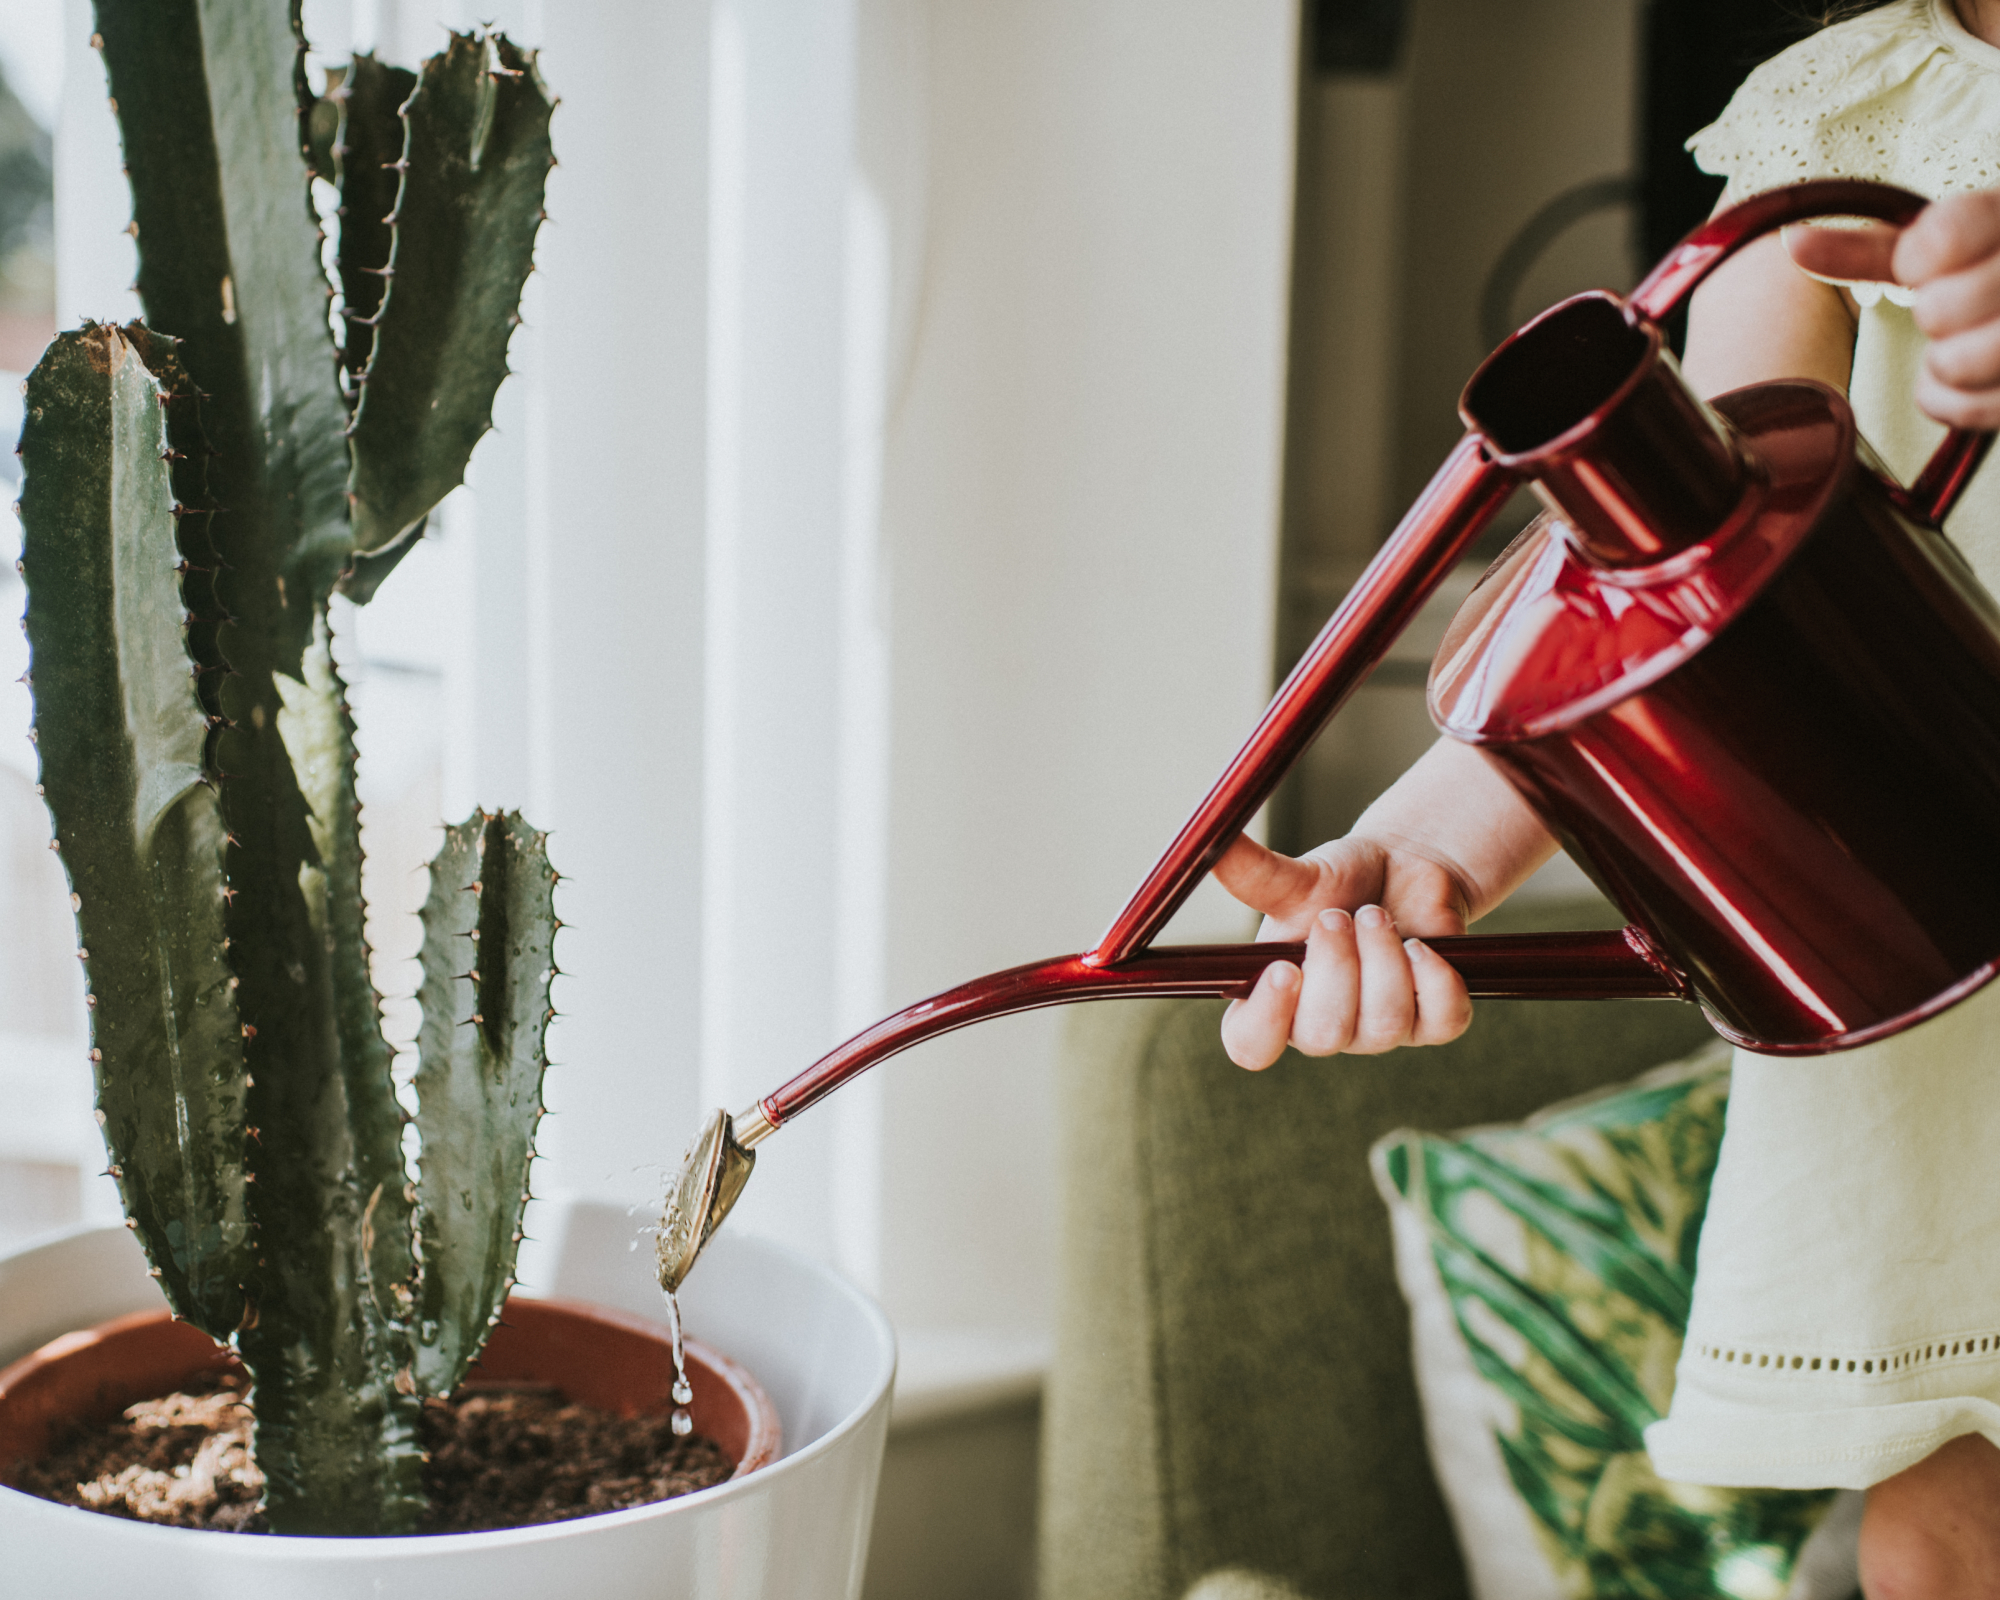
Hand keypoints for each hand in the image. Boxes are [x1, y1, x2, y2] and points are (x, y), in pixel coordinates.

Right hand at [1211, 831, 1474, 1070]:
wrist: (1403, 871)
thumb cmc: (1339, 883)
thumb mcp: (1296, 879)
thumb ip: (1253, 873)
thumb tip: (1211, 843)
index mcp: (1273, 1001)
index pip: (1251, 1045)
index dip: (1266, 1021)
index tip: (1283, 969)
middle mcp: (1322, 1027)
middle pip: (1322, 1036)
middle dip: (1336, 969)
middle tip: (1339, 915)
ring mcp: (1378, 1032)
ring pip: (1383, 1026)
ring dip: (1383, 959)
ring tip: (1376, 915)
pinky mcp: (1432, 1023)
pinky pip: (1441, 1021)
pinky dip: (1435, 978)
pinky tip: (1422, 944)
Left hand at [1786, 190, 1999, 428]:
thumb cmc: (1988, 273)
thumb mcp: (1940, 249)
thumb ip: (1868, 249)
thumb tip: (1793, 243)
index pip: (1940, 241)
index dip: (1918, 261)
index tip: (1932, 262)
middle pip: (1940, 310)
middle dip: (1934, 315)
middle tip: (1958, 305)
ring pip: (1957, 362)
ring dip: (1945, 361)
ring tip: (1968, 339)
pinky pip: (1973, 408)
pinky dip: (1955, 401)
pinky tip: (1972, 375)